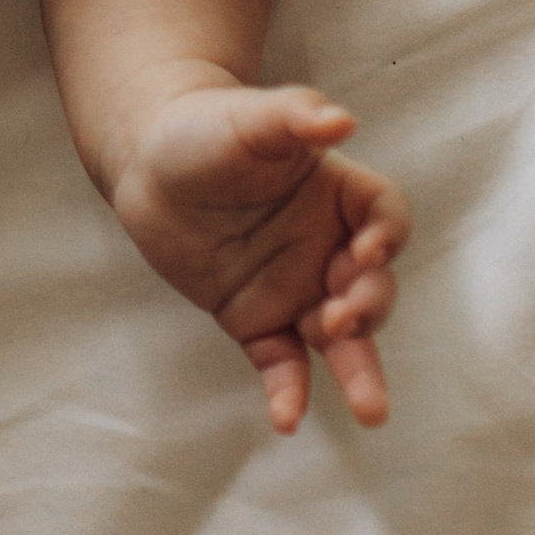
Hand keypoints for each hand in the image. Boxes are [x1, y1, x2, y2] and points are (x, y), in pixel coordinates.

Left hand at [111, 79, 408, 433]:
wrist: (148, 164)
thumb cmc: (205, 128)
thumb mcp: (249, 117)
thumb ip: (293, 116)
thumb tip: (340, 120)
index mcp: (338, 194)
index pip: (386, 218)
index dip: (387, 236)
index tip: (368, 250)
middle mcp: (327, 247)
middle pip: (373, 287)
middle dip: (371, 307)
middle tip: (344, 318)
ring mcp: (295, 288)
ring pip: (342, 339)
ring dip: (360, 371)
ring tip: (372, 411)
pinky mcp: (256, 321)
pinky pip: (282, 362)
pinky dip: (289, 391)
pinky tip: (287, 419)